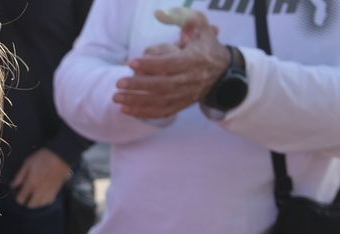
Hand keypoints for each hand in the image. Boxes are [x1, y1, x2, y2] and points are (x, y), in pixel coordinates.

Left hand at [10, 148, 73, 208]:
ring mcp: (48, 192)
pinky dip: (43, 202)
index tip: (17, 193)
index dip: (17, 198)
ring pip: (39, 205)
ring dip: (34, 203)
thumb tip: (13, 185)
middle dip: (25, 202)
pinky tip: (41, 196)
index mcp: (31, 183)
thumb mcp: (27, 163)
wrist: (61, 156)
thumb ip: (19, 176)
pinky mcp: (55, 191)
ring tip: (32, 197)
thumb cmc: (43, 158)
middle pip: (30, 205)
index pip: (21, 199)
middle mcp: (39, 190)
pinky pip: (48, 202)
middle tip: (24, 196)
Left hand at [116, 12, 230, 119]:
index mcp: (195, 60)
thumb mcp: (200, 27)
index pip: (170, 64)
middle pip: (163, 86)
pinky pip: (162, 112)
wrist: (222, 71)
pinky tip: (126, 110)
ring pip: (160, 101)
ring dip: (137, 101)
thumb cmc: (205, 46)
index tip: (131, 62)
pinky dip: (143, 113)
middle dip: (139, 85)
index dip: (151, 64)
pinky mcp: (182, 105)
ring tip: (117, 97)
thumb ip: (183, 18)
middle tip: (118, 82)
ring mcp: (186, 95)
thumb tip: (160, 13)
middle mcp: (191, 80)